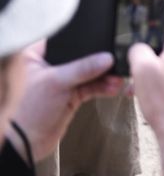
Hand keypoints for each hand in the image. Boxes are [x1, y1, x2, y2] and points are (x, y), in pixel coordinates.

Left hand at [9, 42, 122, 161]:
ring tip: (116, 79)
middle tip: (114, 63)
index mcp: (37, 56)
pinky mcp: (71, 95)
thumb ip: (83, 68)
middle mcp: (50, 66)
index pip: (65, 41)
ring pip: (89, 73)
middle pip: (80, 58)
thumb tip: (106, 58)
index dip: (83, 40)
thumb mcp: (56, 82)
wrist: (28, 142)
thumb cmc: (28, 110)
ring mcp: (62, 81)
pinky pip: (91, 86)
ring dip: (104, 77)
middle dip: (99, 62)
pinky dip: (102, 87)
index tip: (103, 40)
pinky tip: (112, 88)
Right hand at [128, 15, 163, 175]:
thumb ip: (138, 50)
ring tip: (141, 79)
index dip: (163, 18)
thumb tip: (138, 47)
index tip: (151, 24)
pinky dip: (161, 80)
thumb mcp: (142, 69)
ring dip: (156, 67)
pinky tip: (148, 92)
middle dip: (155, 48)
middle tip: (141, 56)